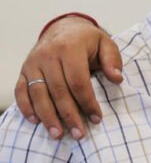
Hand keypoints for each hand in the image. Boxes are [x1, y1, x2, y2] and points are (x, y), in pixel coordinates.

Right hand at [14, 15, 121, 138]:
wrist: (63, 28)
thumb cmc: (88, 41)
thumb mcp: (106, 44)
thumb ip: (112, 60)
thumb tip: (117, 79)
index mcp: (69, 48)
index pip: (77, 81)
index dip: (87, 102)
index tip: (97, 119)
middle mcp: (48, 55)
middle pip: (58, 91)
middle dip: (69, 115)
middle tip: (79, 134)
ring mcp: (32, 63)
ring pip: (38, 93)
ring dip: (47, 116)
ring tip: (58, 134)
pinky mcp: (24, 70)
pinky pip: (21, 90)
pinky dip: (26, 107)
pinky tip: (35, 121)